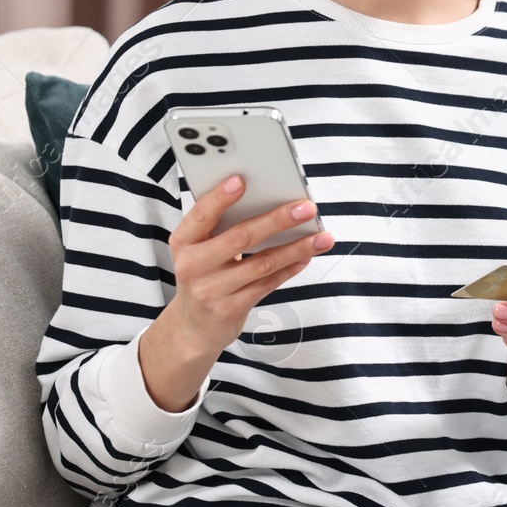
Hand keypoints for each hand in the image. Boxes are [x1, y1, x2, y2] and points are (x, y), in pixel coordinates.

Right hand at [139, 174, 335, 410]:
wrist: (192, 326)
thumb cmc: (202, 274)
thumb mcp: (198, 249)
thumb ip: (221, 226)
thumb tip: (270, 201)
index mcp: (184, 241)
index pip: (201, 214)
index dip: (220, 197)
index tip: (241, 179)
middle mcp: (194, 265)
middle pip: (241, 237)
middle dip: (277, 220)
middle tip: (306, 208)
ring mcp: (212, 290)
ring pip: (262, 263)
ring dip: (296, 248)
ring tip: (322, 236)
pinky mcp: (231, 308)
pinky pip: (268, 284)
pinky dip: (290, 267)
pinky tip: (307, 256)